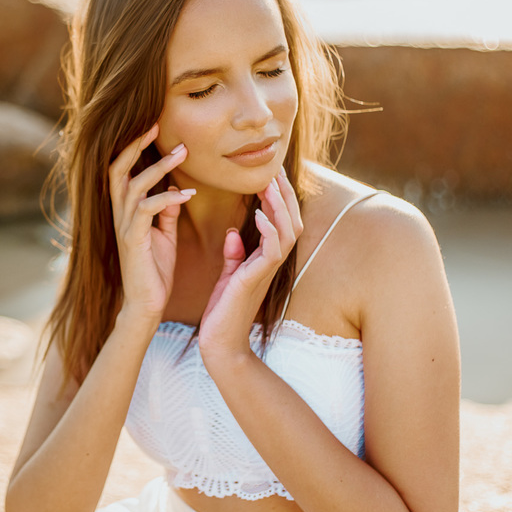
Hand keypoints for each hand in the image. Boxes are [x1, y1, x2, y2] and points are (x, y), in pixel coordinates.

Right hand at [108, 123, 193, 323]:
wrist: (146, 304)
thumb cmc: (154, 270)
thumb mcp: (163, 234)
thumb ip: (166, 211)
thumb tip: (176, 189)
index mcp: (125, 210)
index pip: (122, 169)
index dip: (133, 146)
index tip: (154, 127)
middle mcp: (119, 213)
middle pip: (118, 168)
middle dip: (136, 145)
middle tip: (157, 125)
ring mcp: (124, 226)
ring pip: (134, 184)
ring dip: (159, 167)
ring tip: (182, 153)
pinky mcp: (133, 240)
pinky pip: (146, 209)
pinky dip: (167, 198)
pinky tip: (187, 194)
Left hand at [198, 168, 303, 356]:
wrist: (219, 342)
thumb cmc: (223, 310)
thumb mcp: (228, 276)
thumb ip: (234, 254)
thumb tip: (233, 233)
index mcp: (265, 259)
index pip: (281, 221)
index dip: (279, 198)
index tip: (270, 174)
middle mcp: (272, 263)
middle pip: (292, 221)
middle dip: (285, 194)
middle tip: (274, 169)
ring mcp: (266, 271)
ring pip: (287, 232)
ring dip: (279, 206)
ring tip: (269, 184)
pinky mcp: (255, 280)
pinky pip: (272, 251)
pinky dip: (268, 230)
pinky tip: (260, 214)